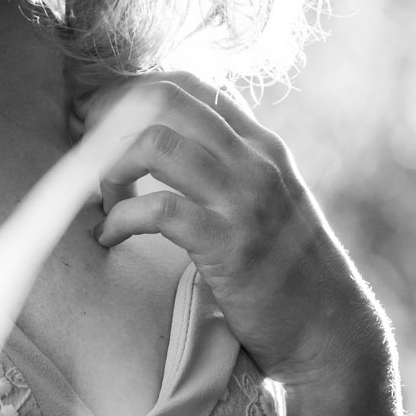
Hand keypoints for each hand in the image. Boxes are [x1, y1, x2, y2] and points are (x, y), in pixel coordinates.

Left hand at [84, 71, 390, 396]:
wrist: (330, 330)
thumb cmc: (291, 273)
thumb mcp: (270, 203)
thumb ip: (233, 170)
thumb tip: (171, 149)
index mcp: (263, 146)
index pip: (190, 85)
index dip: (134, 93)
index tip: (102, 120)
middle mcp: (255, 161)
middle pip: (165, 101)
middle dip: (111, 119)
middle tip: (86, 150)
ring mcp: (243, 201)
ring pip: (156, 145)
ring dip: (112, 167)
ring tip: (103, 200)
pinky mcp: (228, 245)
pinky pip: (157, 210)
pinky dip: (120, 219)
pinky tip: (110, 238)